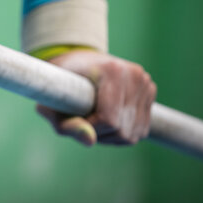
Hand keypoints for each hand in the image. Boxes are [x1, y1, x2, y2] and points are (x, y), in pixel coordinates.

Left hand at [36, 50, 156, 145]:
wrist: (75, 61)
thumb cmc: (60, 84)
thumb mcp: (53, 104)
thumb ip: (68, 125)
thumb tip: (90, 141)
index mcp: (111, 71)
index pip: (109, 120)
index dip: (91, 129)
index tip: (75, 120)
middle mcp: (134, 75)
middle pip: (123, 130)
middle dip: (100, 134)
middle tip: (83, 122)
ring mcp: (145, 82)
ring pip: (133, 133)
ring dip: (111, 136)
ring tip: (94, 121)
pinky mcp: (150, 91)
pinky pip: (141, 129)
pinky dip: (123, 132)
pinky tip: (108, 120)